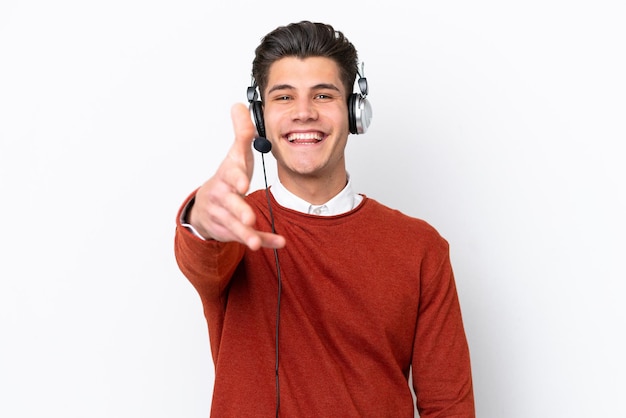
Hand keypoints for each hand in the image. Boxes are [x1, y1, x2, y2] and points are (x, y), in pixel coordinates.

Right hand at [188, 103, 285, 249]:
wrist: (205, 206)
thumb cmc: (227, 177)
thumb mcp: (234, 154)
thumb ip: (241, 132)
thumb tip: (239, 105)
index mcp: (226, 176)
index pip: (230, 174)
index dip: (236, 177)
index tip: (243, 182)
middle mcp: (223, 197)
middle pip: (230, 204)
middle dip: (238, 211)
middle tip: (248, 217)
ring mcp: (226, 216)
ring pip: (236, 226)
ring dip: (247, 234)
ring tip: (255, 242)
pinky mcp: (233, 231)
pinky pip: (249, 237)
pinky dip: (264, 241)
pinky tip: (279, 243)